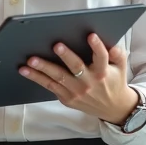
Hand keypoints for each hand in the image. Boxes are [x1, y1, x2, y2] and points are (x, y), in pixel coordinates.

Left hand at [19, 34, 138, 125]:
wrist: (112, 109)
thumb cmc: (113, 82)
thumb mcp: (120, 68)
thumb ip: (117, 55)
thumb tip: (112, 44)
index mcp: (103, 72)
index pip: (102, 57)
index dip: (97, 47)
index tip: (91, 35)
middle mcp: (89, 82)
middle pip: (76, 67)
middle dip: (66, 56)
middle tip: (56, 45)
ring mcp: (76, 91)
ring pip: (58, 78)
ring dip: (43, 68)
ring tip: (31, 60)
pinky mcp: (66, 98)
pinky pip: (49, 86)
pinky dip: (36, 78)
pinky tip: (24, 70)